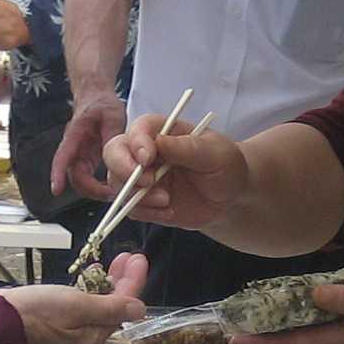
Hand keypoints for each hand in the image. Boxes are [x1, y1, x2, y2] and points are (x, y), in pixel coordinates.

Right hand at [0, 253, 147, 343]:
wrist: (1, 319)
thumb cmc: (36, 313)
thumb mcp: (78, 305)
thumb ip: (111, 307)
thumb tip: (139, 309)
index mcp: (94, 337)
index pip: (123, 306)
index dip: (133, 281)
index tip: (139, 259)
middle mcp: (87, 336)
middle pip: (115, 305)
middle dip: (124, 280)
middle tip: (129, 256)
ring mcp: (74, 328)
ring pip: (101, 302)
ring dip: (110, 280)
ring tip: (115, 261)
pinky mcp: (62, 319)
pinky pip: (86, 302)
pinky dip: (93, 287)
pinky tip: (93, 274)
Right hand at [52, 94, 124, 202]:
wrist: (97, 97)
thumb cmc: (102, 103)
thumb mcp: (112, 115)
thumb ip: (112, 136)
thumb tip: (117, 156)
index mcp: (75, 134)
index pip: (62, 156)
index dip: (58, 173)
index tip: (56, 189)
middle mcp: (74, 148)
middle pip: (73, 175)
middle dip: (88, 188)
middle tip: (110, 194)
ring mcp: (80, 155)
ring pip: (80, 180)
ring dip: (93, 190)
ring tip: (113, 192)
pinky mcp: (87, 160)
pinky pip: (88, 178)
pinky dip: (97, 186)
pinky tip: (112, 187)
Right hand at [104, 113, 247, 231]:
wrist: (230, 198)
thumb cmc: (225, 166)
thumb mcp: (215, 153)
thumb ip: (188, 147)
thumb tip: (160, 141)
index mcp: (162, 131)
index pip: (138, 129)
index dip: (137, 142)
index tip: (147, 158)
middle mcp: (146, 152)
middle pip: (114, 153)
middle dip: (124, 169)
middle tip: (148, 182)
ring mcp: (141, 177)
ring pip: (117, 183)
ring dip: (137, 196)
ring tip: (167, 201)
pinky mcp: (143, 201)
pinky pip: (131, 208)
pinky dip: (147, 213)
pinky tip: (170, 211)